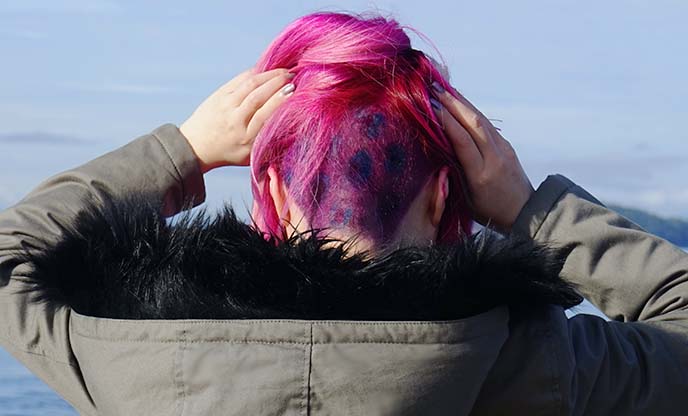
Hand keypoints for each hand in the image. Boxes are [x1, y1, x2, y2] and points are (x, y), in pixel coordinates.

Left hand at [180, 68, 294, 172]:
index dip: (280, 100)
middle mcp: (235, 121)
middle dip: (277, 83)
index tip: (294, 90)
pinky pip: (239, 79)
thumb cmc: (230, 153)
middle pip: (258, 97)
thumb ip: (269, 142)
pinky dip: (256, 73)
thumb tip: (292, 126)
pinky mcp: (219, 95)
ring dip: (269, 75)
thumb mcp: (251, 156)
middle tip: (294, 76)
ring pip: (249, 84)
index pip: (264, 115)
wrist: (197, 147)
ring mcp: (225, 105)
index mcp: (245, 139)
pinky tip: (268, 71)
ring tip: (284, 72)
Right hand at [432, 83, 533, 231]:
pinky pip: (487, 125)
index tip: (430, 106)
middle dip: (453, 104)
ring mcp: (504, 150)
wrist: (524, 212)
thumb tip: (437, 148)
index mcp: (480, 175)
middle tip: (434, 89)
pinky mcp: (507, 146)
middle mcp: (494, 158)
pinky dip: (472, 112)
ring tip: (445, 90)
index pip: (462, 141)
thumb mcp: (465, 199)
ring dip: (462, 103)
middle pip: (474, 124)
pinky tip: (461, 104)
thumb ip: (452, 174)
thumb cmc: (488, 211)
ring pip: (482, 120)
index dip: (446, 121)